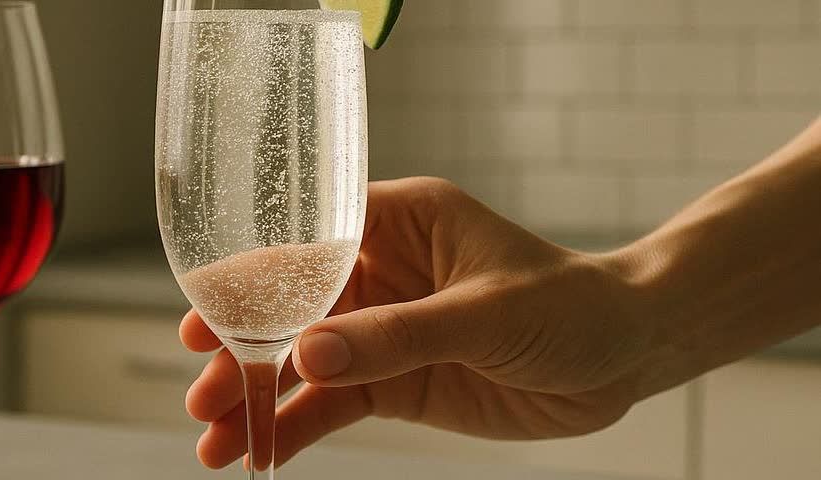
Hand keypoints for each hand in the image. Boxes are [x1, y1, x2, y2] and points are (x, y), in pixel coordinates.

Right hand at [179, 177, 654, 468]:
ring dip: (259, 398)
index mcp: (398, 222)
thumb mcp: (485, 313)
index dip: (252, 283)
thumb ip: (397, 335)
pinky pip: (335, 403)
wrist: (622, 358)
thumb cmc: (569, 304)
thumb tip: (308, 355)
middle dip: (245, 351)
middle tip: (202, 392)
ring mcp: (384, 329)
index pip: (308, 244)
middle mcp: (381, 270)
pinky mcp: (396, 380)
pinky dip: (297, 427)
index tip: (206, 320)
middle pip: (291, 309)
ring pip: (305, 363)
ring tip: (214, 439)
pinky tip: (261, 452)